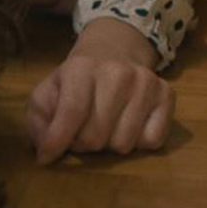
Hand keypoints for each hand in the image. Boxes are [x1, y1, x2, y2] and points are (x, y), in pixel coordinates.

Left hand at [24, 18, 172, 163]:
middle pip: (96, 138)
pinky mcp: (166, 95)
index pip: (72, 113)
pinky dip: (137, 142)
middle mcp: (118, 72)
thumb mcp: (48, 91)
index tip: (47, 157)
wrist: (114, 50)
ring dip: (109, 145)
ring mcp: (146, 82)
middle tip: (79, 133)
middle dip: (82, 144)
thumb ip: (39, 120)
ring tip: (103, 127)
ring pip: (123, 145)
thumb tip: (45, 151)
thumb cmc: (76, 80)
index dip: (57, 141)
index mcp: (82, 68)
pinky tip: (128, 124)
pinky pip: (152, 141)